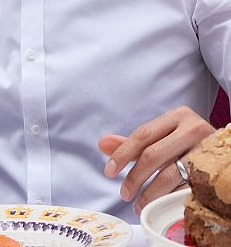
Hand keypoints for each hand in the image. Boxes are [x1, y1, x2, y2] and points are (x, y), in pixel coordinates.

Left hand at [99, 106, 213, 213]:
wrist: (226, 152)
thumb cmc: (188, 144)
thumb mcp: (163, 137)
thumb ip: (134, 143)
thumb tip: (103, 144)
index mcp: (178, 117)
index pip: (142, 135)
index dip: (122, 154)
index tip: (109, 172)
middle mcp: (194, 129)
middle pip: (153, 155)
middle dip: (134, 178)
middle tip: (124, 194)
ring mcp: (206, 151)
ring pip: (170, 175)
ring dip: (149, 194)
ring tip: (138, 205)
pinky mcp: (215, 172)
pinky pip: (186, 189)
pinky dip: (169, 198)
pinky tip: (159, 205)